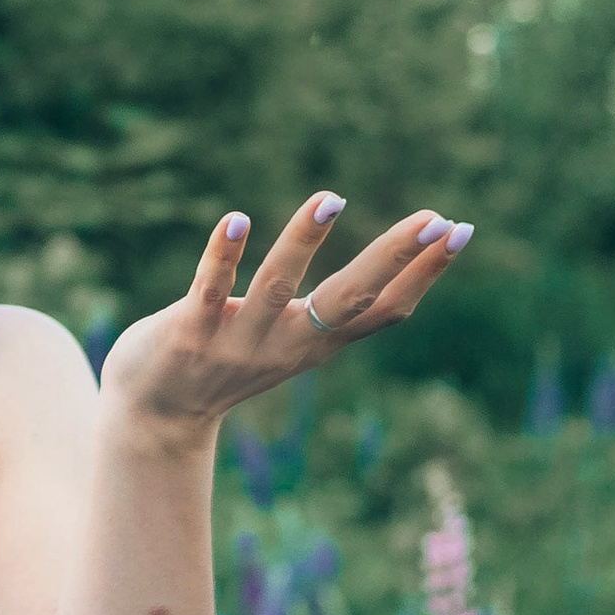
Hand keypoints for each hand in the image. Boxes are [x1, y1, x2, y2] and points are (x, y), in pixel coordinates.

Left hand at [100, 194, 470, 434]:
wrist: (154, 418)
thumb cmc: (226, 362)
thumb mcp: (292, 342)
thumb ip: (330, 316)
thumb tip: (387, 277)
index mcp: (316, 342)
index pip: (384, 310)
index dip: (424, 274)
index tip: (460, 230)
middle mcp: (287, 344)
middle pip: (350, 300)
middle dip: (394, 258)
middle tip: (435, 219)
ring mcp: (239, 340)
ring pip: (278, 287)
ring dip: (303, 242)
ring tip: (330, 196)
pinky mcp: (190, 331)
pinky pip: (210, 289)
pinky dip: (223, 255)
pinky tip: (236, 218)